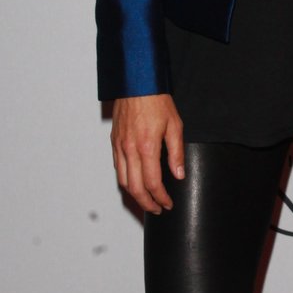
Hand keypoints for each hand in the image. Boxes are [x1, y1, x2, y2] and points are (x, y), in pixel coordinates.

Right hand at [110, 94, 183, 214]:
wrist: (137, 83)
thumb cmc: (156, 101)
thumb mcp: (174, 125)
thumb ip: (176, 152)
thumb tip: (178, 174)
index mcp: (147, 147)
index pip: (153, 183)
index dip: (161, 198)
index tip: (168, 204)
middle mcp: (130, 149)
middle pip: (135, 188)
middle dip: (147, 203)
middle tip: (157, 209)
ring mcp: (120, 146)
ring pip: (123, 180)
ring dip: (134, 195)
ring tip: (146, 200)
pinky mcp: (114, 141)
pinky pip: (117, 167)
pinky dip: (125, 180)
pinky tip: (134, 182)